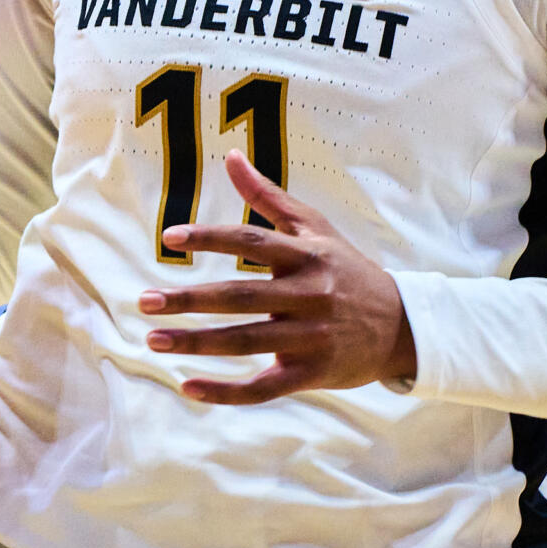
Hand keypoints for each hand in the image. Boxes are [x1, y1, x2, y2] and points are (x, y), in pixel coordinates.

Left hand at [137, 151, 417, 404]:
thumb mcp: (315, 229)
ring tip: (153, 339)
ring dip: (197, 343)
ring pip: (246, 342)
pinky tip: (188, 387)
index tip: (170, 238)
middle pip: (241, 297)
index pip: (253, 243)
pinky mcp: (311, 373)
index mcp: (307, 256)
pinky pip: (263, 387)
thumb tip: (231, 156)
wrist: (401, 326)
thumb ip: (268, 196)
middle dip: (190, 300)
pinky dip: (226, 391)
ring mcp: (311, 338)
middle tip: (145, 301)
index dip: (211, 238)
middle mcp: (309, 295)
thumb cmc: (347, 270)